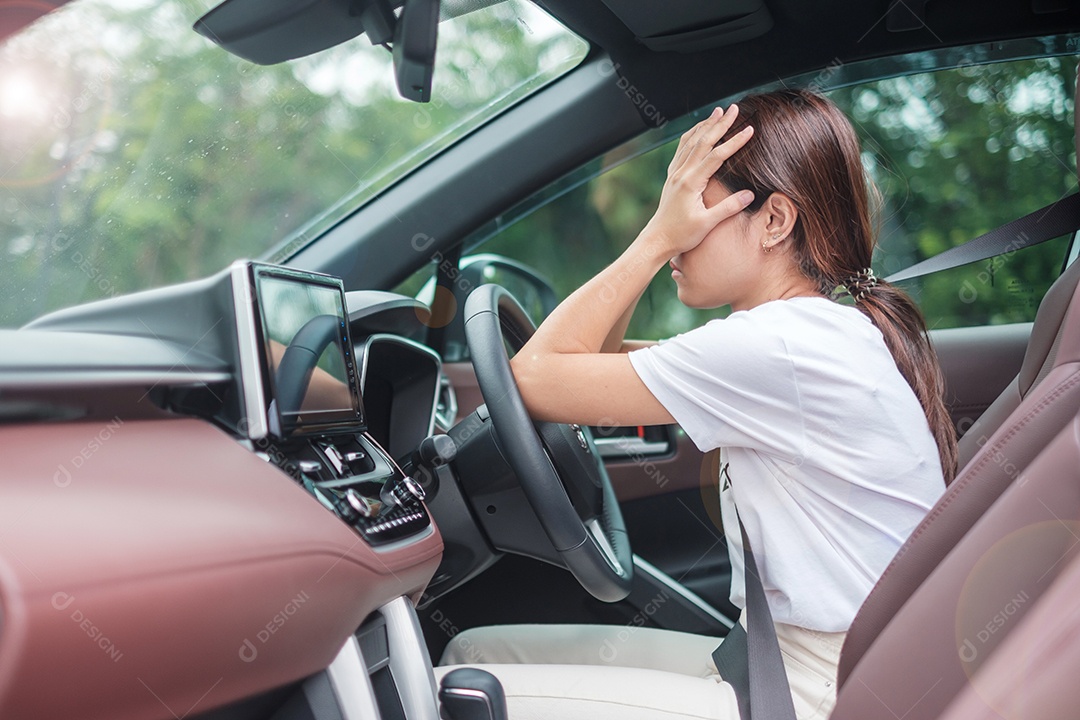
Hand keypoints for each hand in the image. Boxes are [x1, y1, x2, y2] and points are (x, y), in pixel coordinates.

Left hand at [637, 105, 755, 256]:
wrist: (657, 239)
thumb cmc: (681, 235)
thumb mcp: (707, 224)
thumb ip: (728, 208)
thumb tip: (749, 194)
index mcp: (691, 183)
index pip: (716, 156)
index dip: (734, 142)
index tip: (749, 130)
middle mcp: (681, 174)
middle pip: (703, 142)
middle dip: (720, 123)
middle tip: (734, 108)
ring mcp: (675, 174)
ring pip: (691, 142)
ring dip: (705, 125)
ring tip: (718, 112)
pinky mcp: (672, 177)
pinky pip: (682, 150)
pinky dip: (692, 136)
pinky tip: (698, 130)